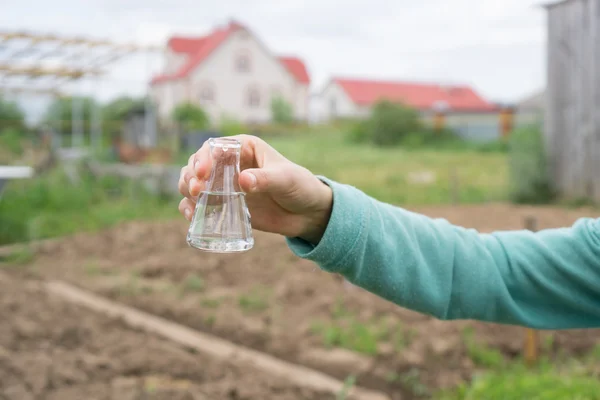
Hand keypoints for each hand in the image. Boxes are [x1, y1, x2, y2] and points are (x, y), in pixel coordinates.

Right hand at [178, 134, 332, 243]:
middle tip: (196, 190)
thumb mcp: (285, 180)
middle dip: (191, 175)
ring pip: (194, 182)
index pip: (215, 147)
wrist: (308, 213)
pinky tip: (191, 215)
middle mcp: (230, 164)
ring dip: (187, 190)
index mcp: (244, 148)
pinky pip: (201, 204)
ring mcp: (226, 185)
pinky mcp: (226, 204)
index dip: (204, 158)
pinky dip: (191, 208)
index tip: (202, 173)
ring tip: (192, 201)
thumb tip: (243, 181)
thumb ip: (265, 179)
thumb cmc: (300, 187)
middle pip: (198, 164)